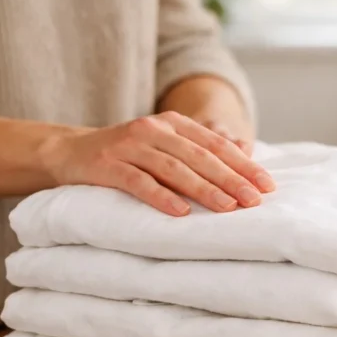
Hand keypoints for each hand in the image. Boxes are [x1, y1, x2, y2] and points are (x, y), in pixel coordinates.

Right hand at [39, 111, 275, 216]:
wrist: (68, 151)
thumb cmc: (128, 155)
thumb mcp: (165, 146)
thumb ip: (199, 151)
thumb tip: (245, 159)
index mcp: (174, 123)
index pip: (217, 144)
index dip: (244, 165)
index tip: (267, 185)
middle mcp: (154, 130)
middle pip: (200, 156)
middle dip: (231, 179)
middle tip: (255, 200)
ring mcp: (129, 146)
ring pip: (174, 168)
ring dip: (204, 189)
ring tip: (227, 208)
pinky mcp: (107, 165)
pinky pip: (139, 182)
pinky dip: (161, 197)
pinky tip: (180, 212)